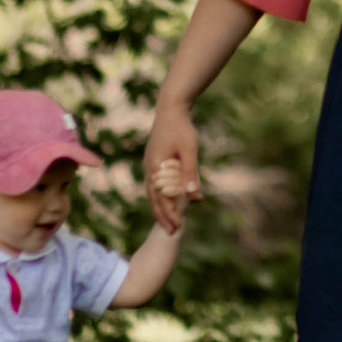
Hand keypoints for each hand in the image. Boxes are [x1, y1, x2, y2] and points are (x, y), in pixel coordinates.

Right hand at [145, 105, 200, 233]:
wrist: (171, 108)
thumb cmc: (182, 128)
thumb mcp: (189, 149)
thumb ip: (190, 172)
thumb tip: (192, 196)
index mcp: (154, 169)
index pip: (162, 199)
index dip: (169, 215)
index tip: (177, 229)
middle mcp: (149, 169)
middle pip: (154, 199)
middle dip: (163, 216)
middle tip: (171, 233)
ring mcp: (149, 165)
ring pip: (153, 192)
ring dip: (161, 207)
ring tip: (169, 220)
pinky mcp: (153, 160)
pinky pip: (155, 184)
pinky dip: (161, 195)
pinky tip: (168, 199)